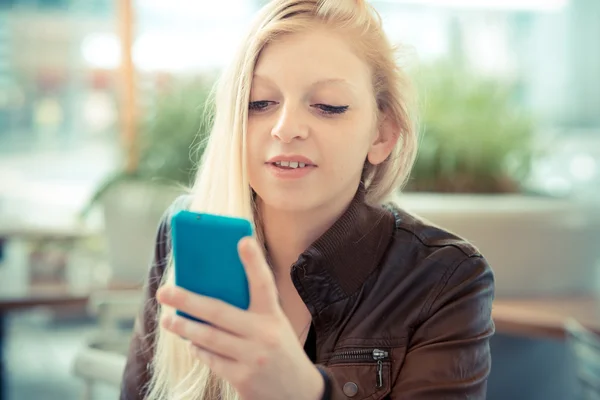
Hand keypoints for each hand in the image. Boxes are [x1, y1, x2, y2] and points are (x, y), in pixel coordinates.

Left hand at [156, 236, 323, 399]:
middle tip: (164, 291)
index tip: (242, 240)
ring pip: (209, 338)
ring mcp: (253, 358)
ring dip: (185, 327)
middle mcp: (264, 334)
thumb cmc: (279, 349)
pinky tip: (192, 343)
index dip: (254, 262)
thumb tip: (209, 292)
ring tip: (168, 318)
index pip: (263, 283)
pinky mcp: (243, 378)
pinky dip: (199, 349)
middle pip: (219, 312)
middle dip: (188, 300)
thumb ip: (250, 310)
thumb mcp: (273, 326)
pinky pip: (212, 360)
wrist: (299, 392)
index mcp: (273, 316)